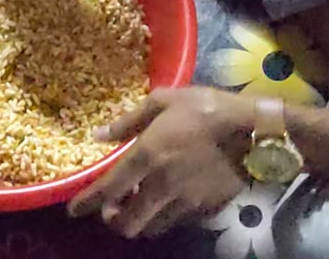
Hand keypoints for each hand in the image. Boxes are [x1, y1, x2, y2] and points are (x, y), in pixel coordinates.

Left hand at [67, 88, 255, 238]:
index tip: (73, 211)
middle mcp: (161, 185)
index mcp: (146, 156)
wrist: (255, 131)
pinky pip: (176, 222)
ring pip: (151, 228)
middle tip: (113, 208)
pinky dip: (165, 217)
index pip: (108, 190)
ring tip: (138, 206)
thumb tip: (99, 136)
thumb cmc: (206, 108)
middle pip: (127, 224)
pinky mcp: (205, 209)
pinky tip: (166, 201)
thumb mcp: (164, 100)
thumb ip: (128, 121)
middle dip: (114, 221)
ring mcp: (185, 201)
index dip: (86, 204)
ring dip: (139, 222)